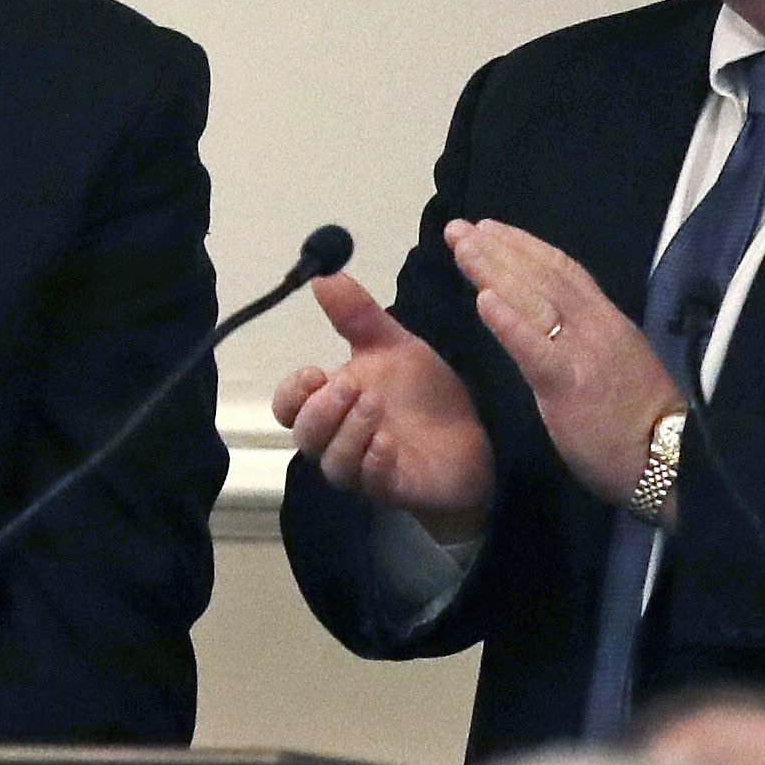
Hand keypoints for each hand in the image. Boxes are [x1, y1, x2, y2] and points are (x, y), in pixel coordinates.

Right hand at [273, 272, 495, 543]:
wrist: (475, 435)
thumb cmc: (424, 393)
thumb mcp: (393, 345)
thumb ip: (356, 314)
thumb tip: (322, 275)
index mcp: (333, 404)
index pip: (289, 405)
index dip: (292, 392)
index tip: (315, 371)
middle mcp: (341, 438)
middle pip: (304, 435)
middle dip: (320, 410)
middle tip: (350, 386)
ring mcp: (365, 467)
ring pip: (332, 463)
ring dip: (347, 432)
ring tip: (374, 405)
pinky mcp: (394, 488)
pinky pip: (369, 482)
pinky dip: (372, 460)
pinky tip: (388, 442)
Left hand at [445, 218, 682, 510]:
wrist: (673, 462)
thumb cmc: (642, 423)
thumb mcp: (616, 362)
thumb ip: (586, 337)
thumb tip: (551, 317)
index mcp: (607, 321)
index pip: (563, 270)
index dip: (524, 245)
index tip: (490, 228)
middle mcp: (596, 326)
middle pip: (542, 275)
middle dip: (497, 248)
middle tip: (457, 227)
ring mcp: (582, 352)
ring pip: (534, 299)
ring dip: (492, 268)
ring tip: (460, 246)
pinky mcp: (569, 384)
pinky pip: (535, 348)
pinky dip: (508, 321)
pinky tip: (482, 300)